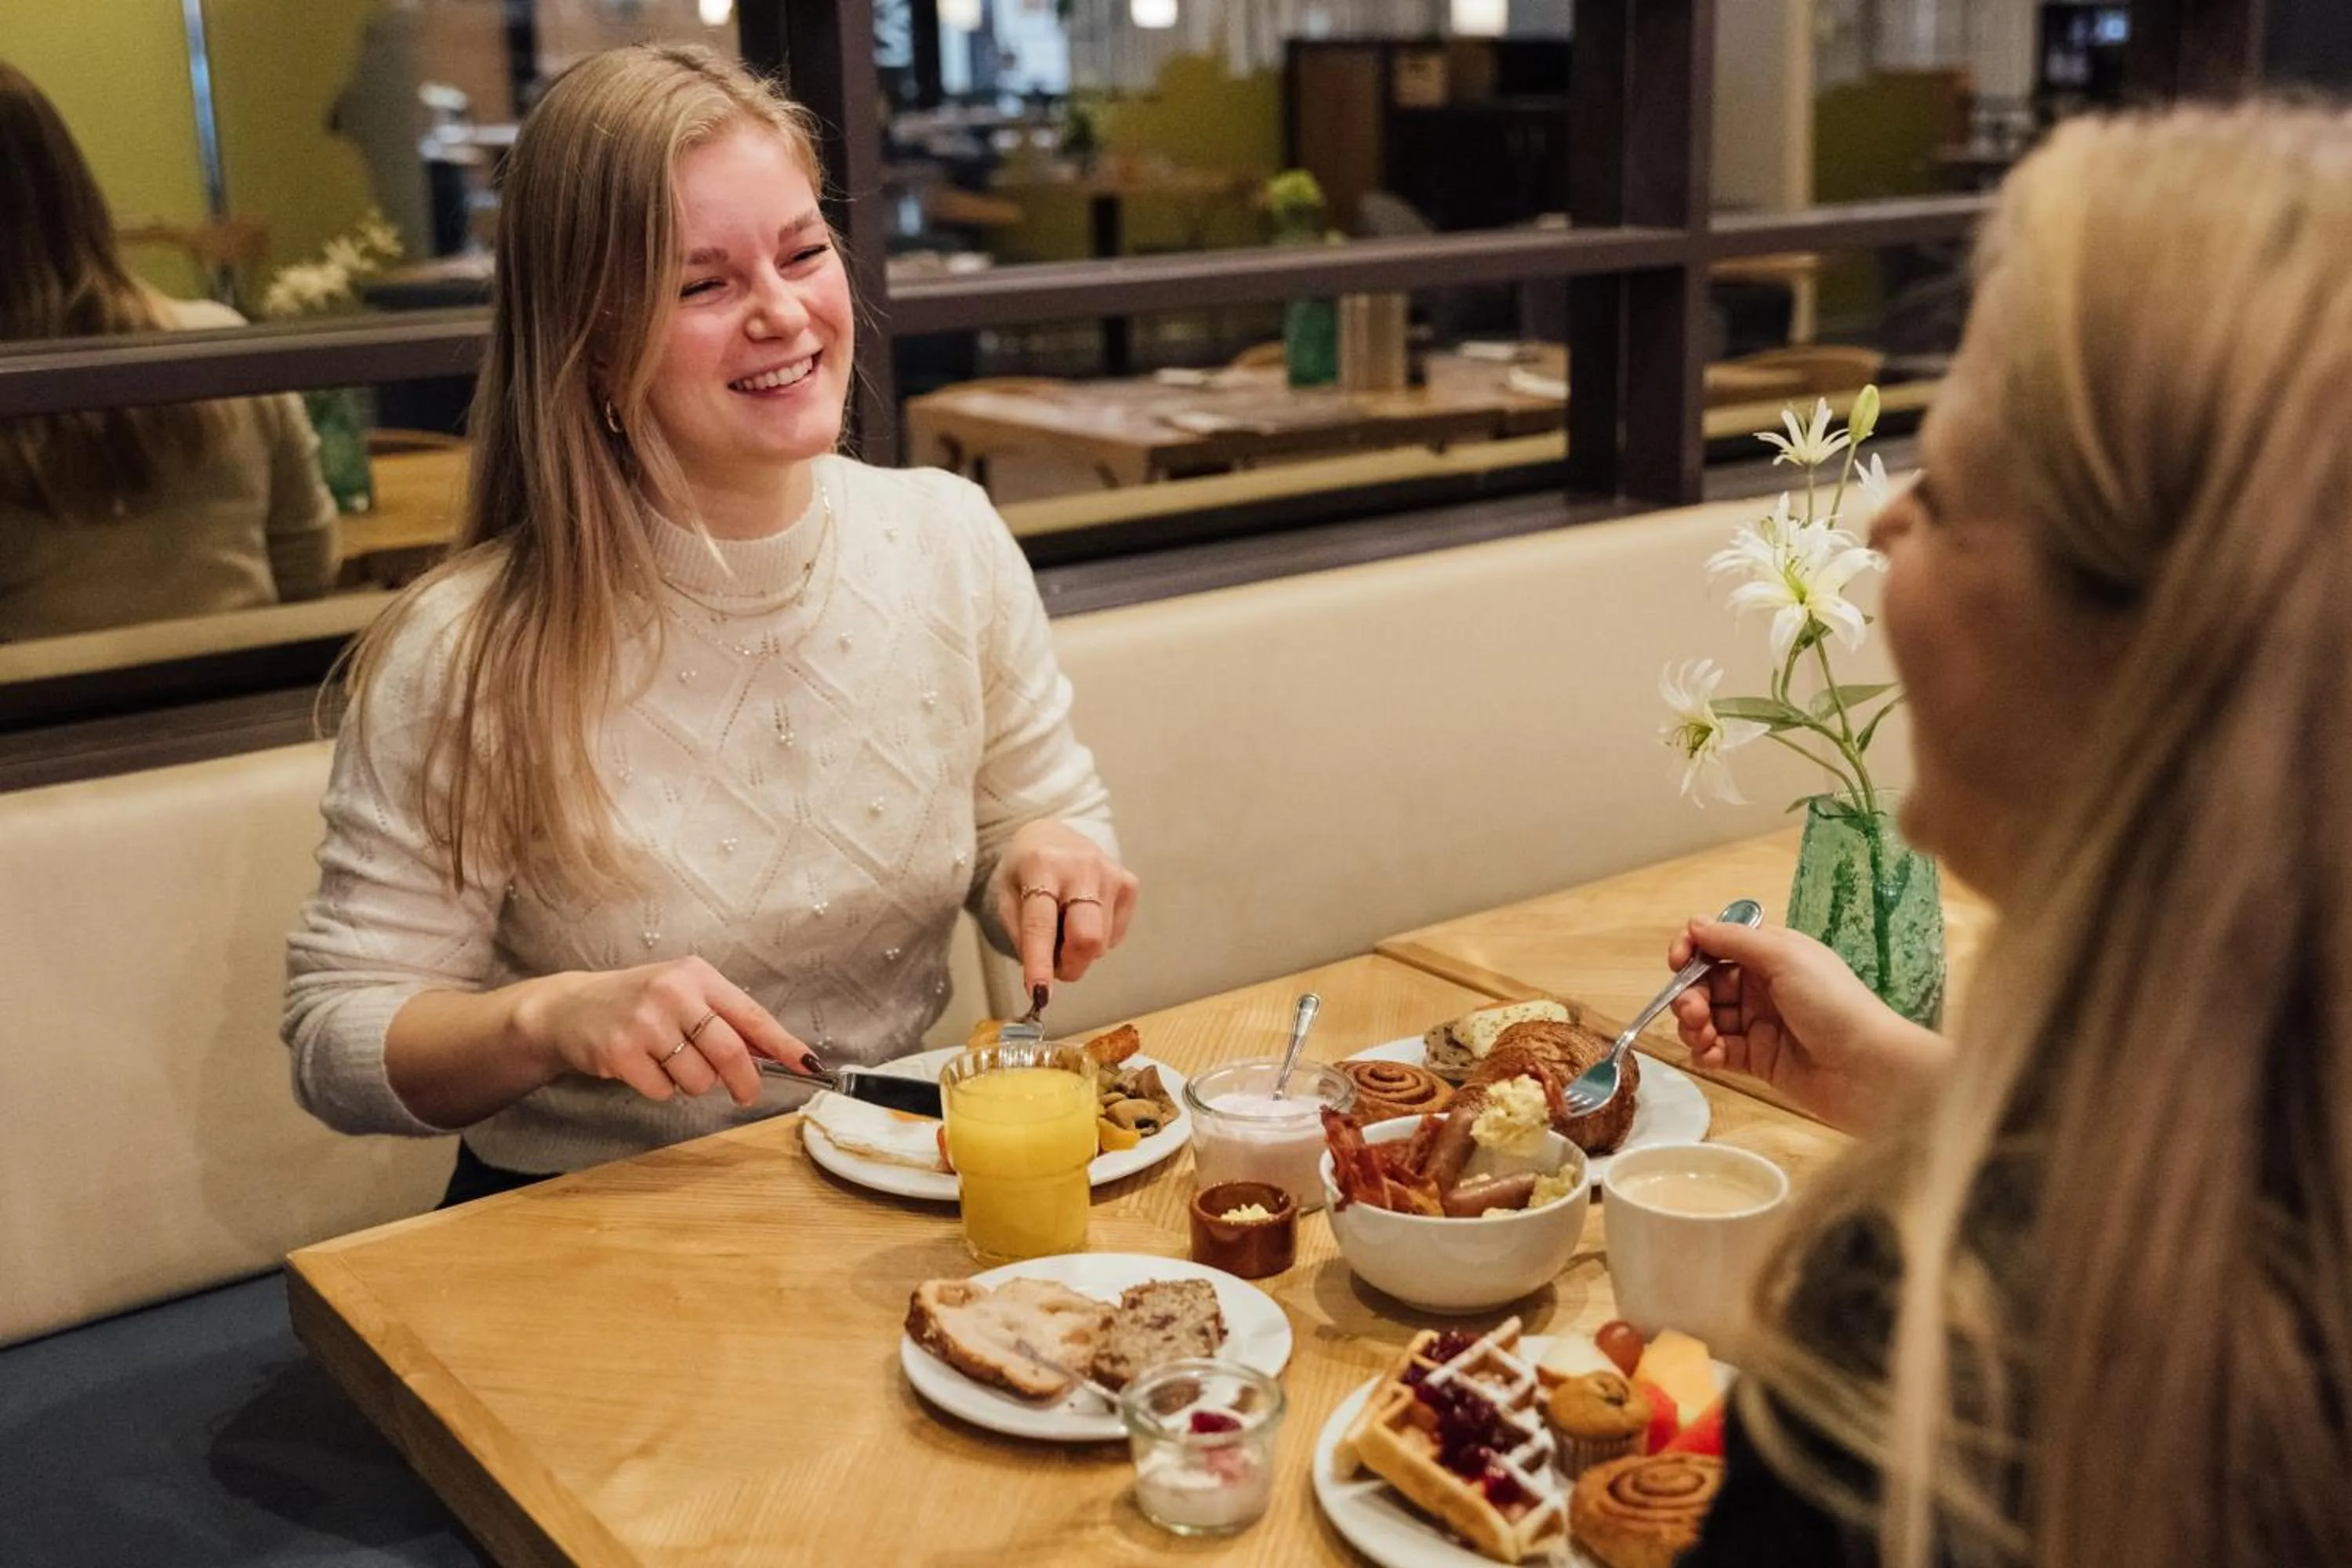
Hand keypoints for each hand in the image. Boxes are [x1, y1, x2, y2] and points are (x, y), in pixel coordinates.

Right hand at [510, 956, 816, 1106]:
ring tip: (669, 1061)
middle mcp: (673, 993)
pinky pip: (664, 1091)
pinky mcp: (621, 1052)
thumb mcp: (683, 994)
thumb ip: (724, 1019)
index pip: (751, 1014)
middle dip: (744, 1080)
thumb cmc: (637, 1002)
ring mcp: (645, 1022)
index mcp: (697, 976)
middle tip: (745, 1093)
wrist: (570, 1009)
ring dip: (692, 1083)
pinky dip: (661, 1089)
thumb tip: (773, 1052)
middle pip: (729, 1051)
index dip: (783, 1044)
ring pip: (698, 1078)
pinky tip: (643, 1067)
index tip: (809, 1065)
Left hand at [994, 820, 1138, 994]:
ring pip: (1101, 942)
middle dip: (1071, 965)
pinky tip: (1083, 918)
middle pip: (1087, 937)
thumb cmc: (1025, 870)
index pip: (1042, 923)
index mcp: (1042, 866)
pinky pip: (1115, 935)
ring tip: (1065, 929)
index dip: (1040, 962)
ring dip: (1079, 951)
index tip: (1039, 993)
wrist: (1052, 833)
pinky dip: (1098, 939)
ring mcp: (1111, 873)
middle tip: (1056, 967)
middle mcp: (1081, 867)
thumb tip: (1044, 979)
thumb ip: (1021, 934)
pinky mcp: (1129, 883)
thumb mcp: (1007, 895)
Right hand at [1666, 918, 1949, 1133]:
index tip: (1678, 962)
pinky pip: (1716, 1051)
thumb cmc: (1835, 1004)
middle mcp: (1762, 986)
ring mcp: (1758, 1024)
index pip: (1718, 944)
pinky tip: (1711, 1056)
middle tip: (1694, 1012)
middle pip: (1705, 983)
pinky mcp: (1756, 1060)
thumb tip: (1695, 924)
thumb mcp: (1785, 957)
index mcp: (1771, 954)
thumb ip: (1735, 940)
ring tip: (1704, 1037)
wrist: (1869, 1070)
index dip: (1693, 951)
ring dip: (1693, 1025)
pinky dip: (1706, 1052)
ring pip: (1706, 1018)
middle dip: (1689, 994)